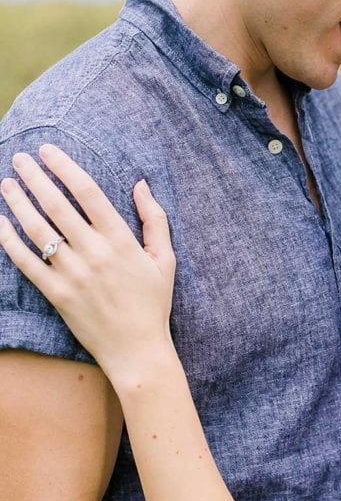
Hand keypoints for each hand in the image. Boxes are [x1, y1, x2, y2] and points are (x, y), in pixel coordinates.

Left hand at [0, 144, 176, 384]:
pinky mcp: (57, 295)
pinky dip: (10, 241)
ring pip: (38, 229)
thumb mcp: (164, 258)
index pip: (87, 192)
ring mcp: (73, 274)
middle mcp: (94, 253)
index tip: (48, 151)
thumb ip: (154, 218)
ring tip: (7, 184)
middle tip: (19, 158)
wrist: (137, 350)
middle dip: (34, 177)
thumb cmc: (153, 302)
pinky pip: (27, 263)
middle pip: (56, 204)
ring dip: (18, 202)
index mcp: (120, 239)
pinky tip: (0, 223)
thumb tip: (141, 184)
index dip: (64, 167)